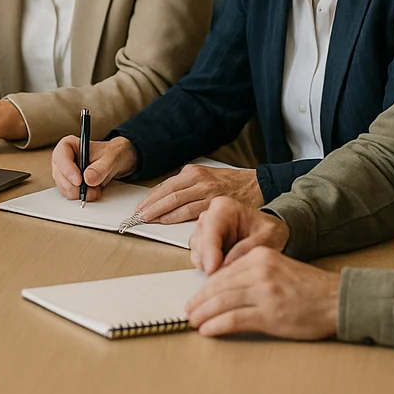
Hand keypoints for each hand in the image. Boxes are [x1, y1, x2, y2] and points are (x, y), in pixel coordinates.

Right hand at [50, 136, 135, 200]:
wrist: (114, 163)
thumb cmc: (110, 154)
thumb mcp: (110, 158)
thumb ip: (100, 168)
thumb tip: (88, 179)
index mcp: (68, 145)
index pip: (61, 157)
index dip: (68, 170)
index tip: (79, 181)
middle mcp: (62, 160)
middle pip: (60, 176)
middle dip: (77, 186)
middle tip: (93, 188)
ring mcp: (63, 173)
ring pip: (64, 188)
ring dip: (81, 192)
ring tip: (96, 187)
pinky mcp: (67, 185)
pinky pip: (69, 194)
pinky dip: (82, 196)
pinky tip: (92, 190)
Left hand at [135, 165, 262, 224]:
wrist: (258, 185)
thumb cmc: (230, 184)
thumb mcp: (206, 178)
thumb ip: (187, 187)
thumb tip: (166, 200)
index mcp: (193, 172)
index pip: (165, 185)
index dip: (150, 197)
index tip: (138, 207)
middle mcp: (198, 179)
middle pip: (167, 193)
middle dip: (149, 205)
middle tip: (135, 215)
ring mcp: (206, 190)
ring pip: (175, 201)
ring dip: (158, 211)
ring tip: (145, 219)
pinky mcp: (215, 202)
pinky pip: (190, 210)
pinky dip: (174, 216)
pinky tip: (165, 221)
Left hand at [184, 246, 339, 339]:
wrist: (337, 299)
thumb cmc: (309, 288)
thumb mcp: (277, 267)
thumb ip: (251, 274)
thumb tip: (222, 289)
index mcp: (259, 256)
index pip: (222, 273)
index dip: (204, 288)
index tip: (195, 298)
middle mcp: (259, 271)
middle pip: (217, 287)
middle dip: (199, 302)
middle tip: (188, 311)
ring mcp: (264, 293)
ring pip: (221, 303)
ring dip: (203, 315)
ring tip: (193, 322)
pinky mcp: (270, 314)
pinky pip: (234, 319)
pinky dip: (217, 326)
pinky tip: (208, 330)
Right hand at [188, 196, 290, 274]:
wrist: (270, 234)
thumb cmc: (269, 231)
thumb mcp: (268, 238)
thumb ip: (248, 248)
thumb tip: (226, 264)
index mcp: (223, 208)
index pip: (210, 230)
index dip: (210, 252)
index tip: (213, 270)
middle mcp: (208, 217)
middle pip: (200, 243)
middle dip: (212, 262)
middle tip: (230, 274)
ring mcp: (203, 232)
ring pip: (197, 254)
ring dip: (212, 266)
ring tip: (235, 267)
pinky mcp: (201, 246)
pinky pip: (199, 261)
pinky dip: (211, 269)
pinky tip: (228, 268)